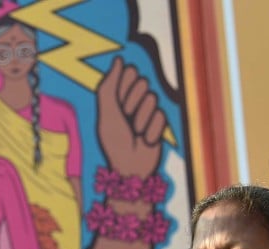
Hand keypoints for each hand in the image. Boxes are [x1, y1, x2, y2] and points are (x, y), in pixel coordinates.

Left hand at [96, 56, 166, 178]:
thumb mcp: (107, 112)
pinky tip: (145, 140)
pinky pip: (161, 116)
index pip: (130, 72)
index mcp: (118, 96)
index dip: (125, 86)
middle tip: (126, 119)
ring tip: (135, 132)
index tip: (118, 102)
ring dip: (141, 119)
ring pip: (153, 99)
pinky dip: (151, 130)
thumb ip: (110, 85)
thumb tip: (118, 60)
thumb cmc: (113, 141)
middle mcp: (134, 100)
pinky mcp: (160, 123)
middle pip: (143, 83)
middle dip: (133, 103)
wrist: (129, 167)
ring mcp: (148, 111)